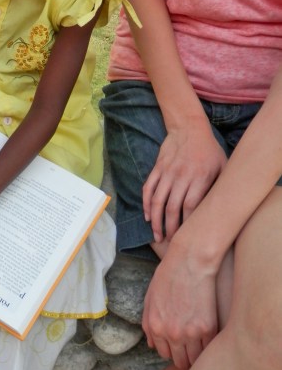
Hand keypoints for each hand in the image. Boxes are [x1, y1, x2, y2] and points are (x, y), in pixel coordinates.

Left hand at [142, 239, 217, 368]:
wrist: (190, 262)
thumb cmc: (168, 276)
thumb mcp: (150, 297)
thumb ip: (148, 323)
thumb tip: (152, 345)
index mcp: (156, 327)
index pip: (164, 353)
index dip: (171, 348)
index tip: (177, 342)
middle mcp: (173, 334)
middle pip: (180, 361)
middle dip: (183, 354)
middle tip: (188, 342)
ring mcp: (192, 333)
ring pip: (195, 359)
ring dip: (196, 352)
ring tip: (198, 340)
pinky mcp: (209, 329)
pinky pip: (208, 348)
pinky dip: (208, 344)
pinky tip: (207, 332)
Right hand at [143, 125, 226, 242]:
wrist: (189, 127)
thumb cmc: (209, 150)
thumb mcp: (223, 166)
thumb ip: (220, 187)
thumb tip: (223, 210)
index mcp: (200, 177)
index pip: (191, 206)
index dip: (187, 224)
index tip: (187, 238)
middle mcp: (182, 176)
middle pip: (173, 207)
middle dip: (170, 228)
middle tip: (170, 243)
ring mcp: (167, 172)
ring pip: (158, 200)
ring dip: (156, 220)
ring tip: (157, 236)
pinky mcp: (157, 168)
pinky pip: (149, 188)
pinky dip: (146, 203)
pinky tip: (147, 216)